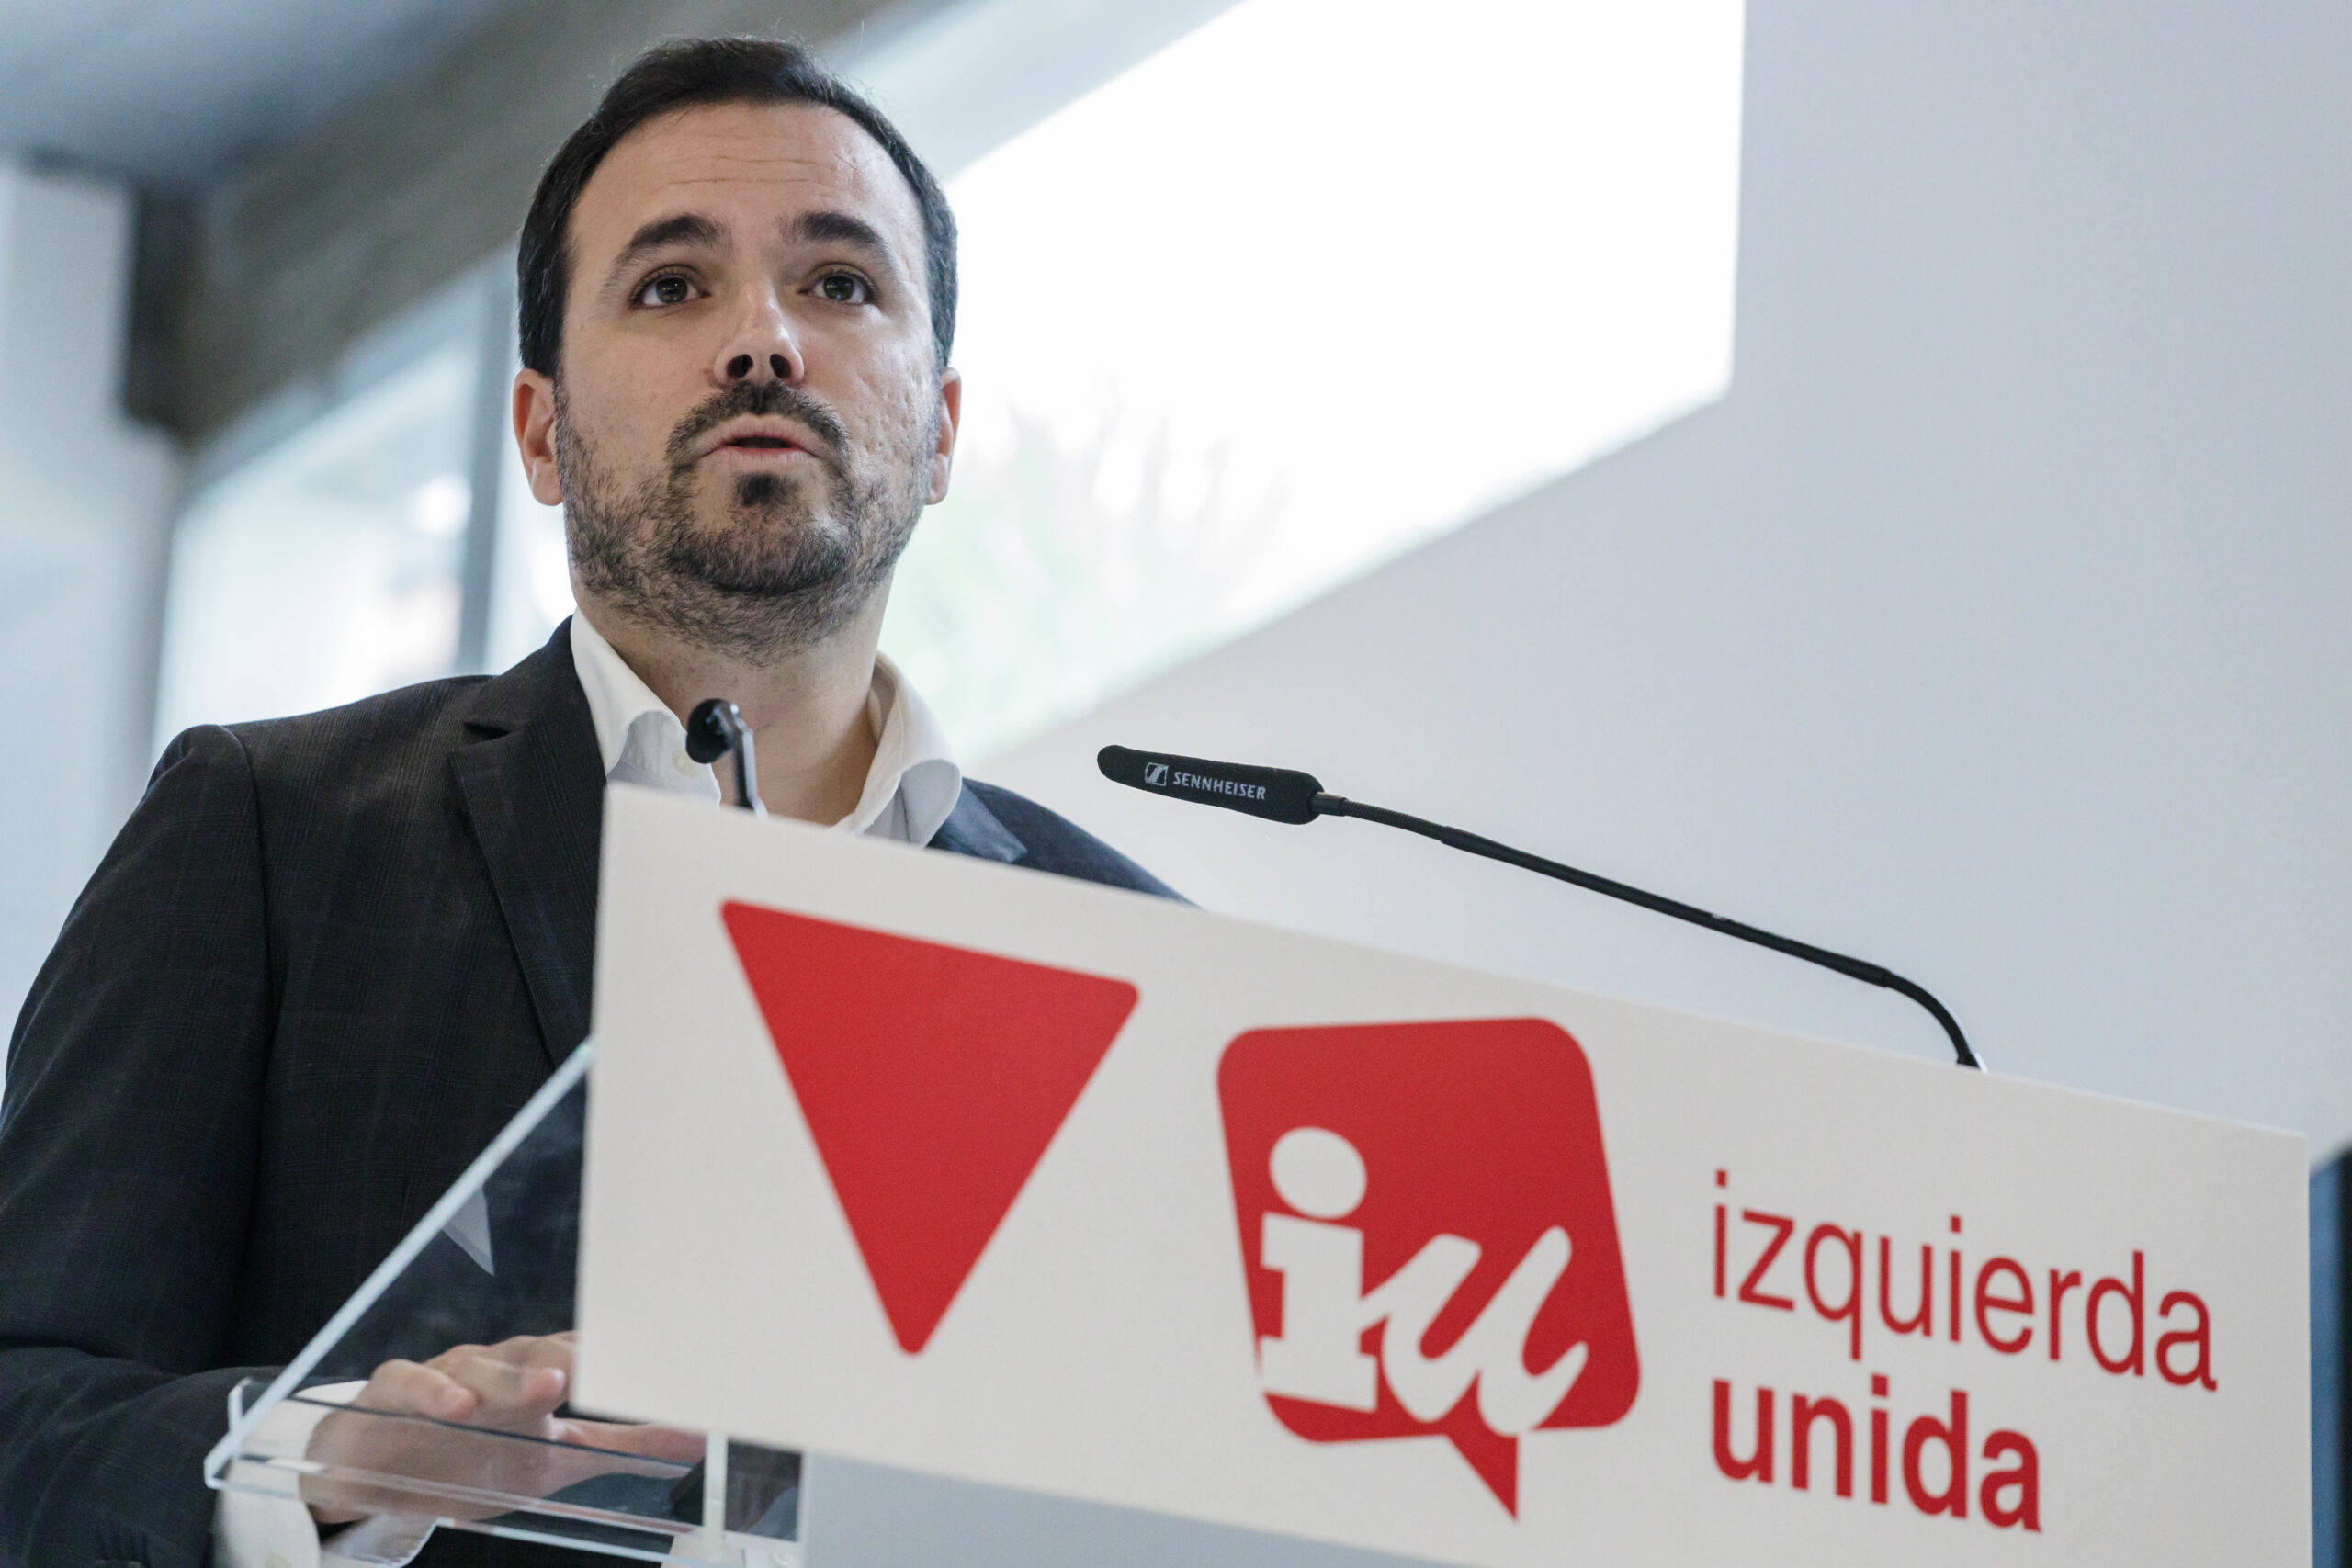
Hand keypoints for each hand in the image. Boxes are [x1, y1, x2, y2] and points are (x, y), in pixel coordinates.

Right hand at [303, 1332, 706, 1524]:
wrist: (376, 1470)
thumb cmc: (471, 1455)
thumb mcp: (552, 1461)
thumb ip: (624, 1446)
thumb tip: (701, 1439)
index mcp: (539, 1376)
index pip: (585, 1357)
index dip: (618, 1360)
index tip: (660, 1366)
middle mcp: (497, 1365)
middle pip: (535, 1354)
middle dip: (570, 1359)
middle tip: (603, 1371)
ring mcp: (446, 1374)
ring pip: (481, 1365)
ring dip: (512, 1376)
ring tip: (546, 1387)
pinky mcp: (393, 1391)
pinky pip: (412, 1381)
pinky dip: (434, 1390)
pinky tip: (456, 1405)